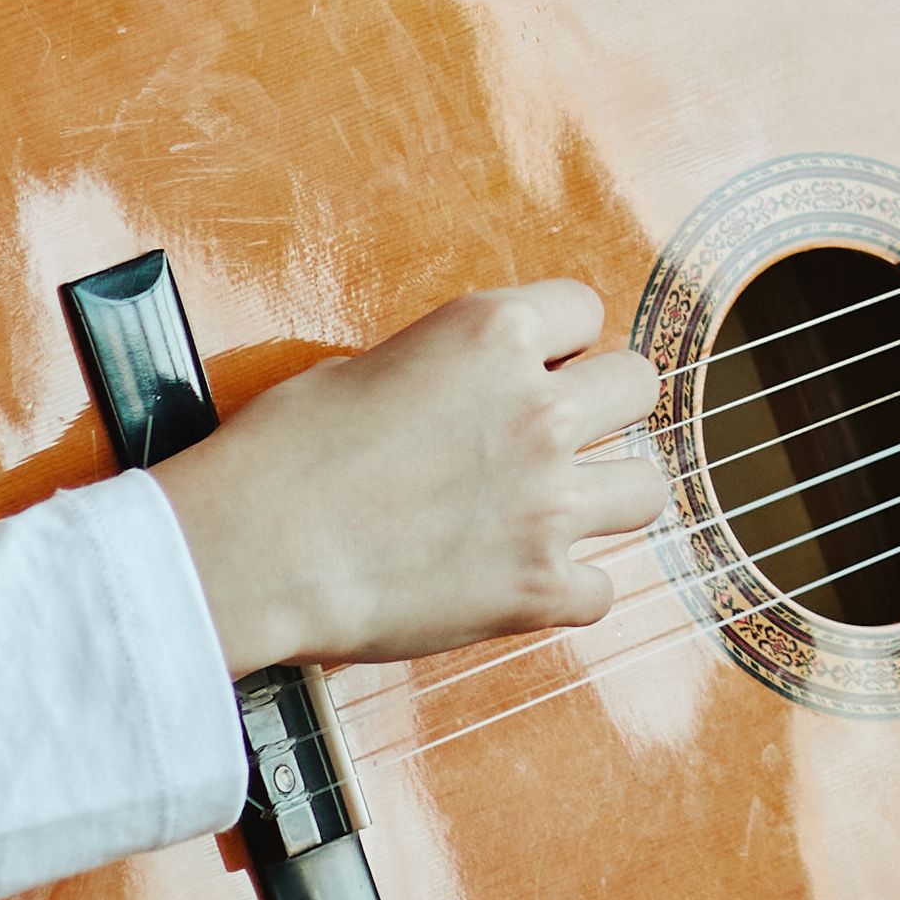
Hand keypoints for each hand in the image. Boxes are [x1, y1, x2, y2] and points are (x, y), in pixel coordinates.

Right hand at [146, 281, 656, 674]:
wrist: (250, 552)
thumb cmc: (281, 457)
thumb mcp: (365, 367)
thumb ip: (448, 371)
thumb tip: (470, 388)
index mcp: (492, 336)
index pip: (585, 308)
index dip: (560, 341)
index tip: (540, 367)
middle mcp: (538, 410)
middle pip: (640, 387)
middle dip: (604, 409)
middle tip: (560, 438)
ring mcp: (549, 502)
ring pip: (649, 488)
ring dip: (606, 498)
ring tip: (556, 512)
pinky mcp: (541, 587)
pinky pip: (605, 588)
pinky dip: (569, 591)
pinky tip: (525, 584)